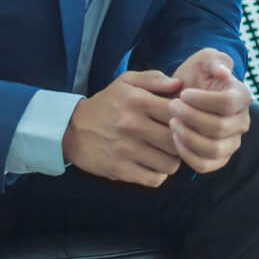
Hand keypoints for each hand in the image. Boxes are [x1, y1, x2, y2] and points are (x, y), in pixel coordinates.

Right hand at [61, 70, 183, 186]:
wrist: (71, 129)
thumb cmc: (106, 104)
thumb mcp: (126, 82)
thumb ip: (154, 78)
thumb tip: (179, 84)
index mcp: (137, 101)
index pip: (178, 112)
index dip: (187, 117)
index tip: (183, 120)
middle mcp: (132, 125)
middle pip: (177, 140)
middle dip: (183, 142)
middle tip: (178, 140)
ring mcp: (126, 150)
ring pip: (170, 163)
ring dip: (172, 160)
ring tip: (165, 153)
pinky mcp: (119, 170)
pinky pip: (154, 179)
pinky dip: (158, 175)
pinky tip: (153, 165)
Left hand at [169, 48, 251, 173]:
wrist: (186, 96)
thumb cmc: (196, 75)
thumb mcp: (204, 59)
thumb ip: (215, 60)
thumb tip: (224, 72)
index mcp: (242, 96)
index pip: (228, 104)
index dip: (203, 101)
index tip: (183, 93)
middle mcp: (242, 122)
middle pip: (220, 127)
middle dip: (191, 117)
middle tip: (172, 106)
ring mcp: (232, 142)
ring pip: (213, 149)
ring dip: (188, 137)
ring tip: (172, 122)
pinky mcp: (218, 159)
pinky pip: (205, 165)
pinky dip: (187, 154)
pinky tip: (174, 137)